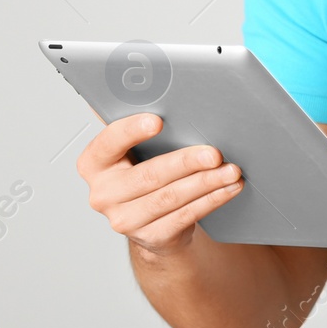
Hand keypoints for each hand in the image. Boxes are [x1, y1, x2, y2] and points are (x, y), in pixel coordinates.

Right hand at [76, 114, 243, 256]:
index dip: (131, 131)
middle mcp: (104, 194)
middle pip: (148, 175)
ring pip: (171, 197)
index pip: (107, 143)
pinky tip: (228, 188)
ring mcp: (124, 220)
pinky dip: (212, 199)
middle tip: (214, 153)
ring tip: (231, 170)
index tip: (157, 121)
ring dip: (207, 182)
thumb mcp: (138, 150)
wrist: (153, 220)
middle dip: (186, 162)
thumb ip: (142, 128)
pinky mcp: (150, 236)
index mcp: (95, 165)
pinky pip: (186, 216)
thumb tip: (160, 90)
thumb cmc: (147, 173)